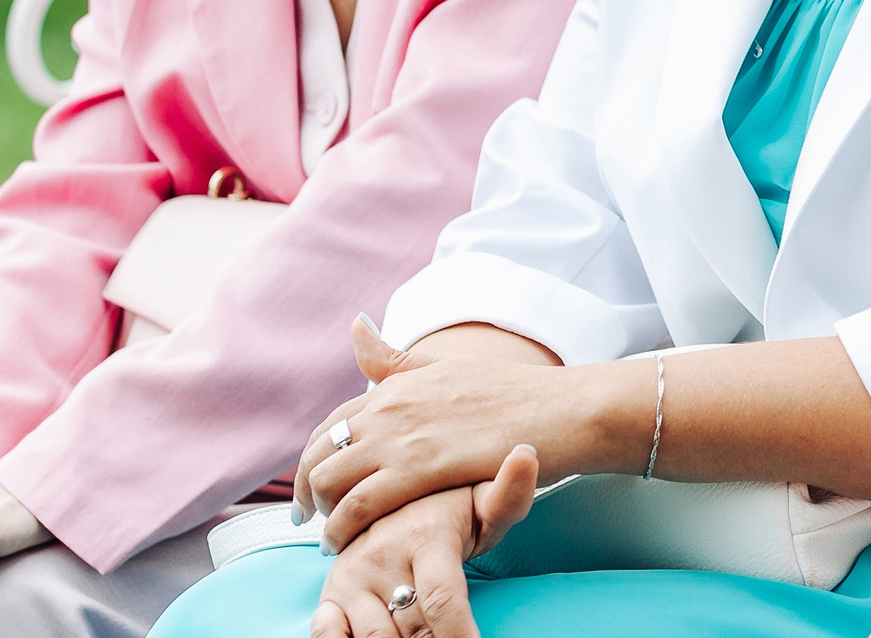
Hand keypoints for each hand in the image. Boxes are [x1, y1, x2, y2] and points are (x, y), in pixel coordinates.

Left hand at [303, 321, 583, 552]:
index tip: (315, 485)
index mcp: (397, 385)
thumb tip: (355, 327)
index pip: (329, 425)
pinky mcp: (420, 469)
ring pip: (328, 480)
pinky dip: (340, 527)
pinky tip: (345, 543)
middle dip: (307, 490)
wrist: (564, 410)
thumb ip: (397, 360)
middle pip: (317, 453)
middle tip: (312, 517)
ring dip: (319, 513)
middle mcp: (390, 406)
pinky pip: (357, 504)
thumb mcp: (448, 368)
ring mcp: (402, 436)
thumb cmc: (516, 393)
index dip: (313, 458)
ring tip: (330, 535)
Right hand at [311, 452, 536, 637]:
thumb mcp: (486, 499)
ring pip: (372, 637)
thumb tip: (525, 454)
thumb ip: (510, 494)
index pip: (443, 600)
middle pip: (411, 628)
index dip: (460, 634)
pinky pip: (325, 632)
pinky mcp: (332, 592)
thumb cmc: (454, 504)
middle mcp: (383, 556)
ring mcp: (353, 576)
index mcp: (426, 537)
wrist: (399, 490)